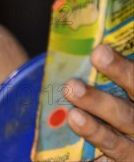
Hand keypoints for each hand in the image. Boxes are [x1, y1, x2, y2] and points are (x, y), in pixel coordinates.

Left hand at [63, 44, 133, 160]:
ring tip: (73, 117)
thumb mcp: (126, 87)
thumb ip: (118, 73)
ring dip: (93, 131)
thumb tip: (92, 47)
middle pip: (124, 114)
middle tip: (72, 87)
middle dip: (98, 101)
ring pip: (116, 143)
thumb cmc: (126, 102)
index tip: (97, 52)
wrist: (133, 132)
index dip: (120, 69)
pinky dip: (92, 160)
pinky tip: (71, 158)